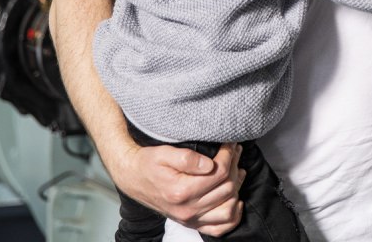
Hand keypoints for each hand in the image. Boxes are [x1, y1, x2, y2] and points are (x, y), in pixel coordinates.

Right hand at [111, 142, 244, 235]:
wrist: (133, 178)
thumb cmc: (148, 164)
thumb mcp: (164, 153)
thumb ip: (187, 158)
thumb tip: (210, 164)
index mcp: (181, 191)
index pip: (219, 173)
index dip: (229, 155)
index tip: (229, 144)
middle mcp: (187, 209)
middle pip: (227, 188)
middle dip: (234, 166)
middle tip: (234, 152)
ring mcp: (190, 219)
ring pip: (228, 207)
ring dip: (237, 187)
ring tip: (236, 170)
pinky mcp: (192, 223)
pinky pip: (220, 228)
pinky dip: (233, 216)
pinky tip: (236, 200)